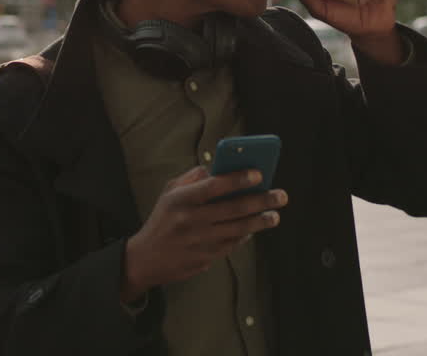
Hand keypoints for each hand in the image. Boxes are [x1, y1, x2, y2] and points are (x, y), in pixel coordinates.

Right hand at [120, 166, 287, 302]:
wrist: (145, 259)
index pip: (212, 186)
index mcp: (180, 200)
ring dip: (260, 222)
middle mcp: (191, 221)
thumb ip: (192, 178)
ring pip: (237, 229)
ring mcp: (199, 241)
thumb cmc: (162, 221)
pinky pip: (232, 244)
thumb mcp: (168, 193)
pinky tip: (256, 227)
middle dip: (260, 201)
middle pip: (233, 209)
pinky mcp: (206, 258)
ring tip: (275, 215)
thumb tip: (217, 167)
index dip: (236, 179)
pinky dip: (246, 235)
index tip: (258, 174)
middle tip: (280, 195)